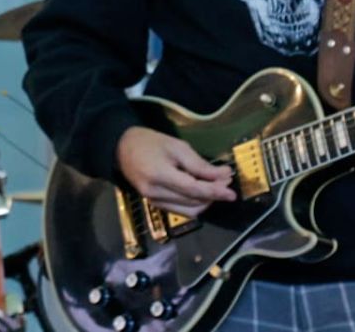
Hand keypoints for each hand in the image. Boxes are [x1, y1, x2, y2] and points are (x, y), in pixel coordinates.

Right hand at [115, 127, 235, 216]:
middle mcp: (155, 194)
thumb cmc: (150, 142)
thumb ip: (198, 164)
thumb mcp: (176, 146)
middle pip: (193, 202)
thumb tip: (224, 175)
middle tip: (226, 181)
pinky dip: (195, 204)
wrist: (122, 148)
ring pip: (189, 211)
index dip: (214, 192)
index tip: (232, 193)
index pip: (193, 190)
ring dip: (206, 202)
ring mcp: (154, 202)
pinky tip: (202, 193)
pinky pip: (180, 210)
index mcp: (159, 175)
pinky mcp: (155, 205)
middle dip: (213, 195)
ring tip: (216, 187)